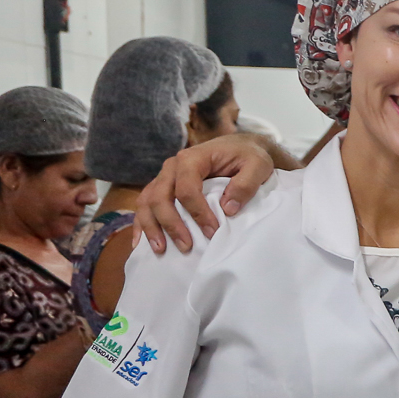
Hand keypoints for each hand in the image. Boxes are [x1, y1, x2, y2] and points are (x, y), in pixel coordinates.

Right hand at [135, 135, 277, 254]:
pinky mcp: (163, 187)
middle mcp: (172, 167)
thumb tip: (227, 209)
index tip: (212, 232)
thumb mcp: (258, 165)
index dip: (197, 213)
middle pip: (160, 196)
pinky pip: (145, 204)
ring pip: (147, 201)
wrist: (240, 147)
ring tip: (160, 250)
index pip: (187, 188)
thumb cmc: (248, 156)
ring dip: (151, 227)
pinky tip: (140, 243)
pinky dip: (142, 223)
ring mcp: (165, 177)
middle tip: (186, 247)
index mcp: (193, 159)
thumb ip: (246, 184)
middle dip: (170, 224)